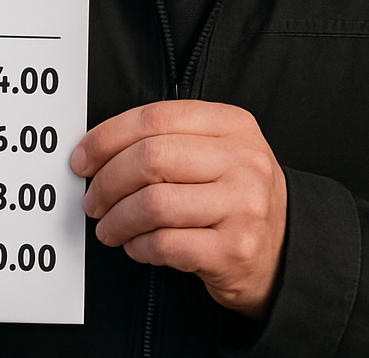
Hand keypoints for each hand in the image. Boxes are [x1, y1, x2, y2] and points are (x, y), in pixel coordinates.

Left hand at [71, 100, 286, 317]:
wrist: (286, 249)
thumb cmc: (234, 193)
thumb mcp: (218, 149)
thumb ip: (169, 139)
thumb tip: (97, 150)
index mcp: (232, 124)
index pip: (156, 117)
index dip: (108, 137)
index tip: (83, 158)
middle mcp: (242, 161)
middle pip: (151, 159)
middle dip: (107, 181)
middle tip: (92, 199)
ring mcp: (242, 206)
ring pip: (153, 204)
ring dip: (117, 219)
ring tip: (109, 227)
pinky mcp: (234, 251)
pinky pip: (165, 245)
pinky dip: (138, 247)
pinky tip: (136, 246)